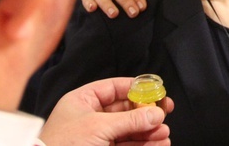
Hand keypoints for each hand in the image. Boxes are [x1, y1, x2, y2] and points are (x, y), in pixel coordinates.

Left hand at [39, 77, 173, 145]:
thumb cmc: (64, 145)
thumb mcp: (98, 127)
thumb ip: (130, 119)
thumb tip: (156, 114)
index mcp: (83, 101)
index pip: (114, 88)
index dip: (136, 88)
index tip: (156, 91)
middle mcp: (90, 117)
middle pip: (125, 110)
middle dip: (146, 113)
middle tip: (165, 113)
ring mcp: (96, 136)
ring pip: (129, 129)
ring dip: (148, 131)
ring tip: (164, 134)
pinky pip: (127, 144)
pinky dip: (142, 144)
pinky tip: (158, 144)